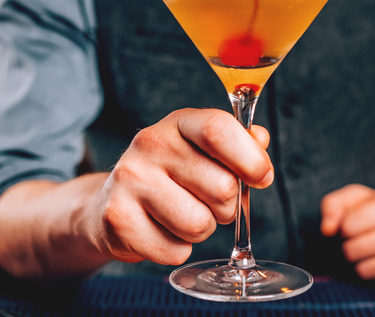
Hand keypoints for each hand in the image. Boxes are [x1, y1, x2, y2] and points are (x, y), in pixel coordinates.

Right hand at [87, 108, 272, 265]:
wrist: (112, 201)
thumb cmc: (171, 174)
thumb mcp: (204, 149)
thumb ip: (239, 143)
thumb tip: (261, 141)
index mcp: (179, 122)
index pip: (219, 130)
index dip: (251, 159)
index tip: (262, 177)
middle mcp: (150, 144)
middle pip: (222, 187)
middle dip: (227, 205)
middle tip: (207, 201)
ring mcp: (130, 180)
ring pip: (199, 224)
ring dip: (202, 229)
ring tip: (182, 215)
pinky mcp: (118, 219)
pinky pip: (175, 251)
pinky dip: (176, 249)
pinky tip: (161, 230)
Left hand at [320, 184, 374, 284]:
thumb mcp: (357, 196)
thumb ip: (333, 205)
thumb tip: (327, 230)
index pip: (347, 227)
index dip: (344, 227)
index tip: (353, 223)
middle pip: (352, 251)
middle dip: (350, 245)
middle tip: (360, 238)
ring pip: (364, 270)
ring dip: (360, 261)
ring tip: (369, 248)